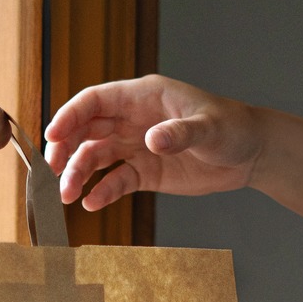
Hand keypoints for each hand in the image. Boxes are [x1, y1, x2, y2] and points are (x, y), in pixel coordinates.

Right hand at [44, 75, 265, 210]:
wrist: (250, 155)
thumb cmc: (232, 129)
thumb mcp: (209, 128)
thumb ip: (179, 133)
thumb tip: (152, 141)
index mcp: (142, 97)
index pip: (95, 102)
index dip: (70, 116)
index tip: (52, 136)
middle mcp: (133, 120)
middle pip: (86, 130)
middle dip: (65, 149)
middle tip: (53, 171)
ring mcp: (136, 147)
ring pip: (95, 157)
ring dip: (78, 174)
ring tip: (68, 195)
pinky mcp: (144, 172)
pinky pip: (116, 181)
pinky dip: (102, 192)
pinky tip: (92, 204)